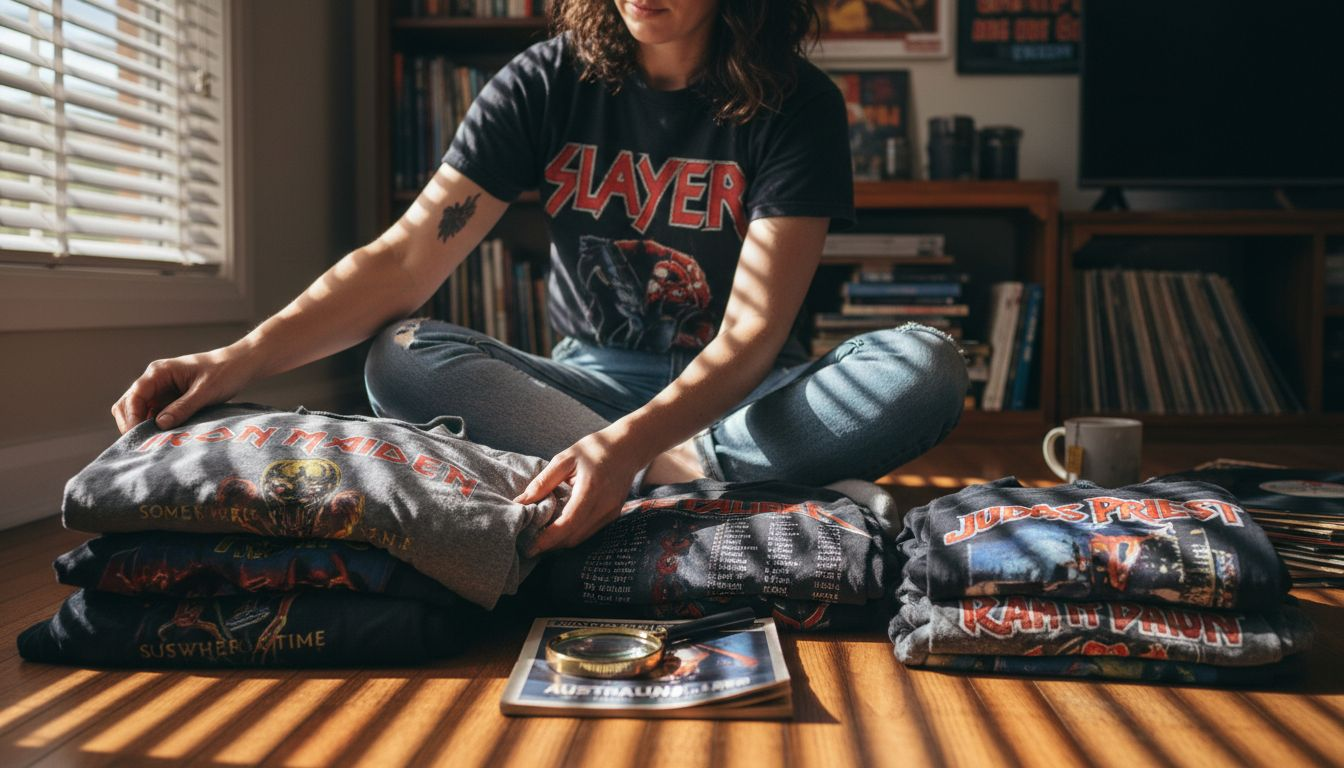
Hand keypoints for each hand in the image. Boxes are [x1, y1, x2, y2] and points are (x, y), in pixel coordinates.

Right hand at [111, 345, 259, 433]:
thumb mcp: (205, 391)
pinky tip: (165, 439)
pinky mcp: (170, 400)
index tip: (139, 438)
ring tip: (155, 444)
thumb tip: (160, 425)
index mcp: (159, 372)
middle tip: (144, 445)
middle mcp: (155, 380)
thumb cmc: (225, 372)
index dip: (132, 418)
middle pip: (129, 405)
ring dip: (144, 427)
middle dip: (132, 424)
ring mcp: (162, 390)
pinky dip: (156, 427)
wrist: (241, 365)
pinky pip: (155, 415)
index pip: (133, 396)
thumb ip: (183, 407)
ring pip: (140, 412)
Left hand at [514, 428, 647, 555]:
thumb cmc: (594, 449)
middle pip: (574, 536)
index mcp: (591, 489)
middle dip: (551, 545)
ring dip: (560, 542)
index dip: (548, 538)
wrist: (628, 448)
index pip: (568, 522)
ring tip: (540, 539)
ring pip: (581, 538)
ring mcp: (611, 513)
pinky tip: (558, 529)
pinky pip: (589, 532)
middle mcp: (604, 505)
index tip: (530, 546)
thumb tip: (521, 502)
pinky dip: (572, 535)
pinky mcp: (613, 515)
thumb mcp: (565, 459)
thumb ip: (543, 482)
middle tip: (528, 545)